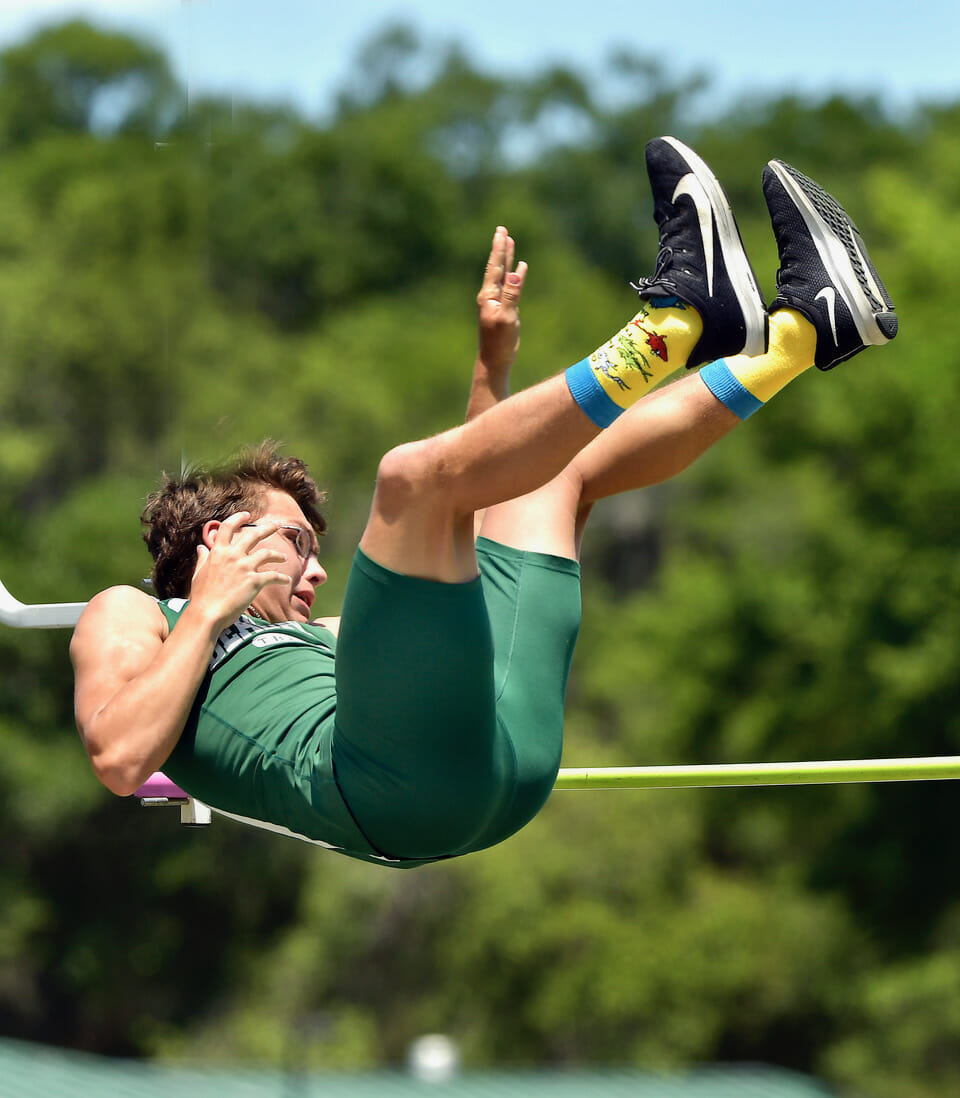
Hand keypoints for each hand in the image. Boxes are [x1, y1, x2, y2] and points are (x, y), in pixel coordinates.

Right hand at [189, 512, 287, 631]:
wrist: (206, 614)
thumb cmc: (201, 596)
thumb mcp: (198, 573)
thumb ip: (203, 558)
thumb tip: (201, 547)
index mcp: (218, 552)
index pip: (228, 527)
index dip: (238, 518)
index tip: (247, 515)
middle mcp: (233, 555)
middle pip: (253, 535)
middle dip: (267, 528)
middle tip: (276, 525)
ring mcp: (244, 567)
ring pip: (267, 553)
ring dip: (277, 555)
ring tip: (283, 557)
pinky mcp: (254, 581)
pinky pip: (273, 576)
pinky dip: (282, 578)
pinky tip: (286, 580)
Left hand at [476, 225, 526, 375]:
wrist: (495, 360)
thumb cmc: (499, 342)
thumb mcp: (507, 317)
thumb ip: (511, 294)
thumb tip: (515, 272)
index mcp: (488, 296)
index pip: (494, 267)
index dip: (499, 249)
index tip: (501, 232)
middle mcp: (490, 295)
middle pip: (496, 266)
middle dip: (500, 248)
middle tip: (502, 230)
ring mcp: (496, 301)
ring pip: (502, 274)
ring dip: (506, 259)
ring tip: (509, 242)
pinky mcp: (504, 308)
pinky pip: (509, 286)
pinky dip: (514, 275)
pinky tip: (519, 268)